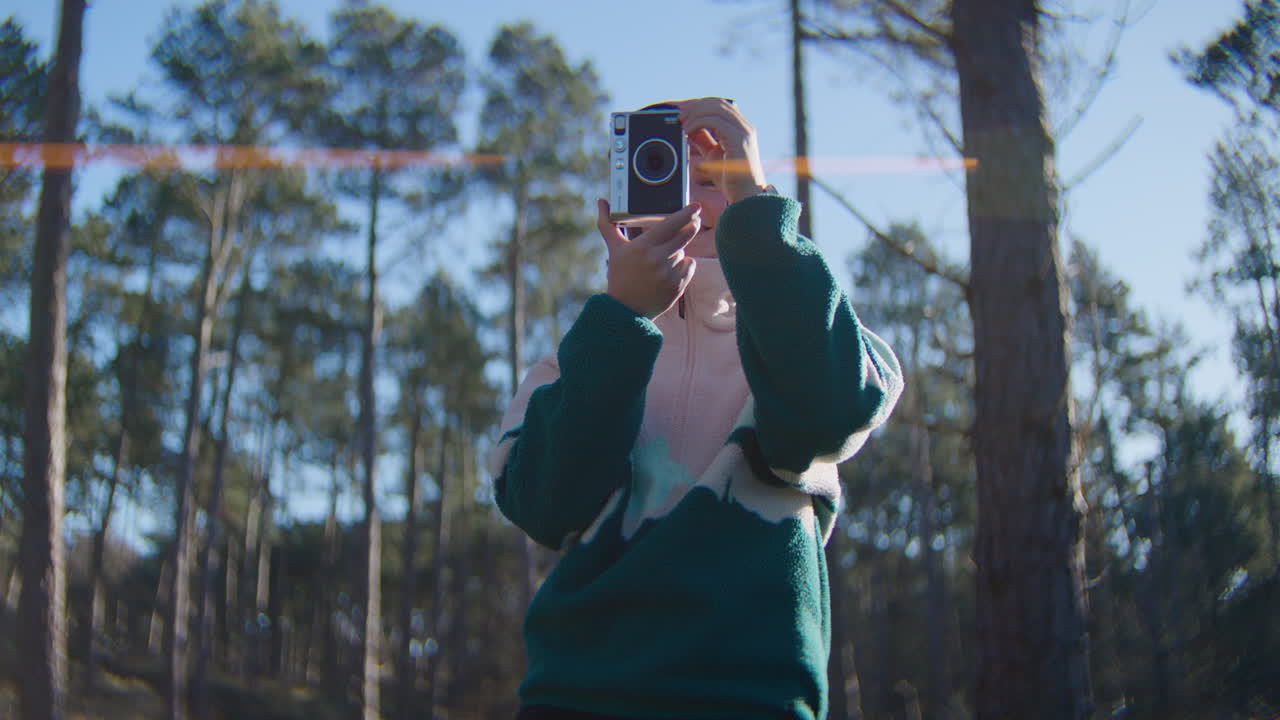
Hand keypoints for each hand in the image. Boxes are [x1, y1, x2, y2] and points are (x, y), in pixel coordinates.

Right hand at [596, 199, 699, 318]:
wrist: (626, 310)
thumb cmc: (620, 275)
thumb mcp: (614, 249)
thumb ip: (607, 224)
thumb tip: (602, 201)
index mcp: (642, 247)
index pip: (669, 225)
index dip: (685, 214)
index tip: (696, 206)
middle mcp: (656, 260)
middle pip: (684, 236)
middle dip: (691, 227)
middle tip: (695, 221)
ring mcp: (668, 274)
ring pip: (684, 251)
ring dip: (678, 250)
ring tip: (663, 258)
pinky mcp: (677, 286)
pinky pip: (690, 265)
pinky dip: (684, 264)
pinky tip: (670, 269)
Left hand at [675, 97, 769, 203]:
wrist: (746, 196)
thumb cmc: (731, 180)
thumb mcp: (712, 155)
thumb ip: (703, 141)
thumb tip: (688, 129)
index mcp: (740, 128)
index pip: (718, 106)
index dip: (698, 105)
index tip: (681, 112)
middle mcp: (744, 126)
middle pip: (716, 102)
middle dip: (694, 106)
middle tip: (678, 116)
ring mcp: (744, 131)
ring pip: (715, 107)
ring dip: (694, 113)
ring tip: (681, 124)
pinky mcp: (739, 139)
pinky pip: (714, 121)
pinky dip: (698, 123)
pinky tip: (688, 132)